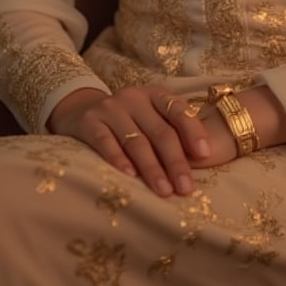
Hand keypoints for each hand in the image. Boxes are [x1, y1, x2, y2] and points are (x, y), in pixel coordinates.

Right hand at [49, 85, 220, 196]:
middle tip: (186, 188)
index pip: (178, 111)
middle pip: (160, 132)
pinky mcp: (89, 122)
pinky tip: (130, 175)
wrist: (80, 109)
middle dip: (176, 162)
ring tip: (164, 190)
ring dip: (152, 168)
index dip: (193, 132)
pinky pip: (105, 142)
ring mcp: (110, 108)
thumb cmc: (127, 120)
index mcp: (155, 95)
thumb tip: (200, 161)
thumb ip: (172, 131)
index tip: (206, 155)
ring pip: (136, 141)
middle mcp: (134, 97)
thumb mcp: (150, 117)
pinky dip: (118, 159)